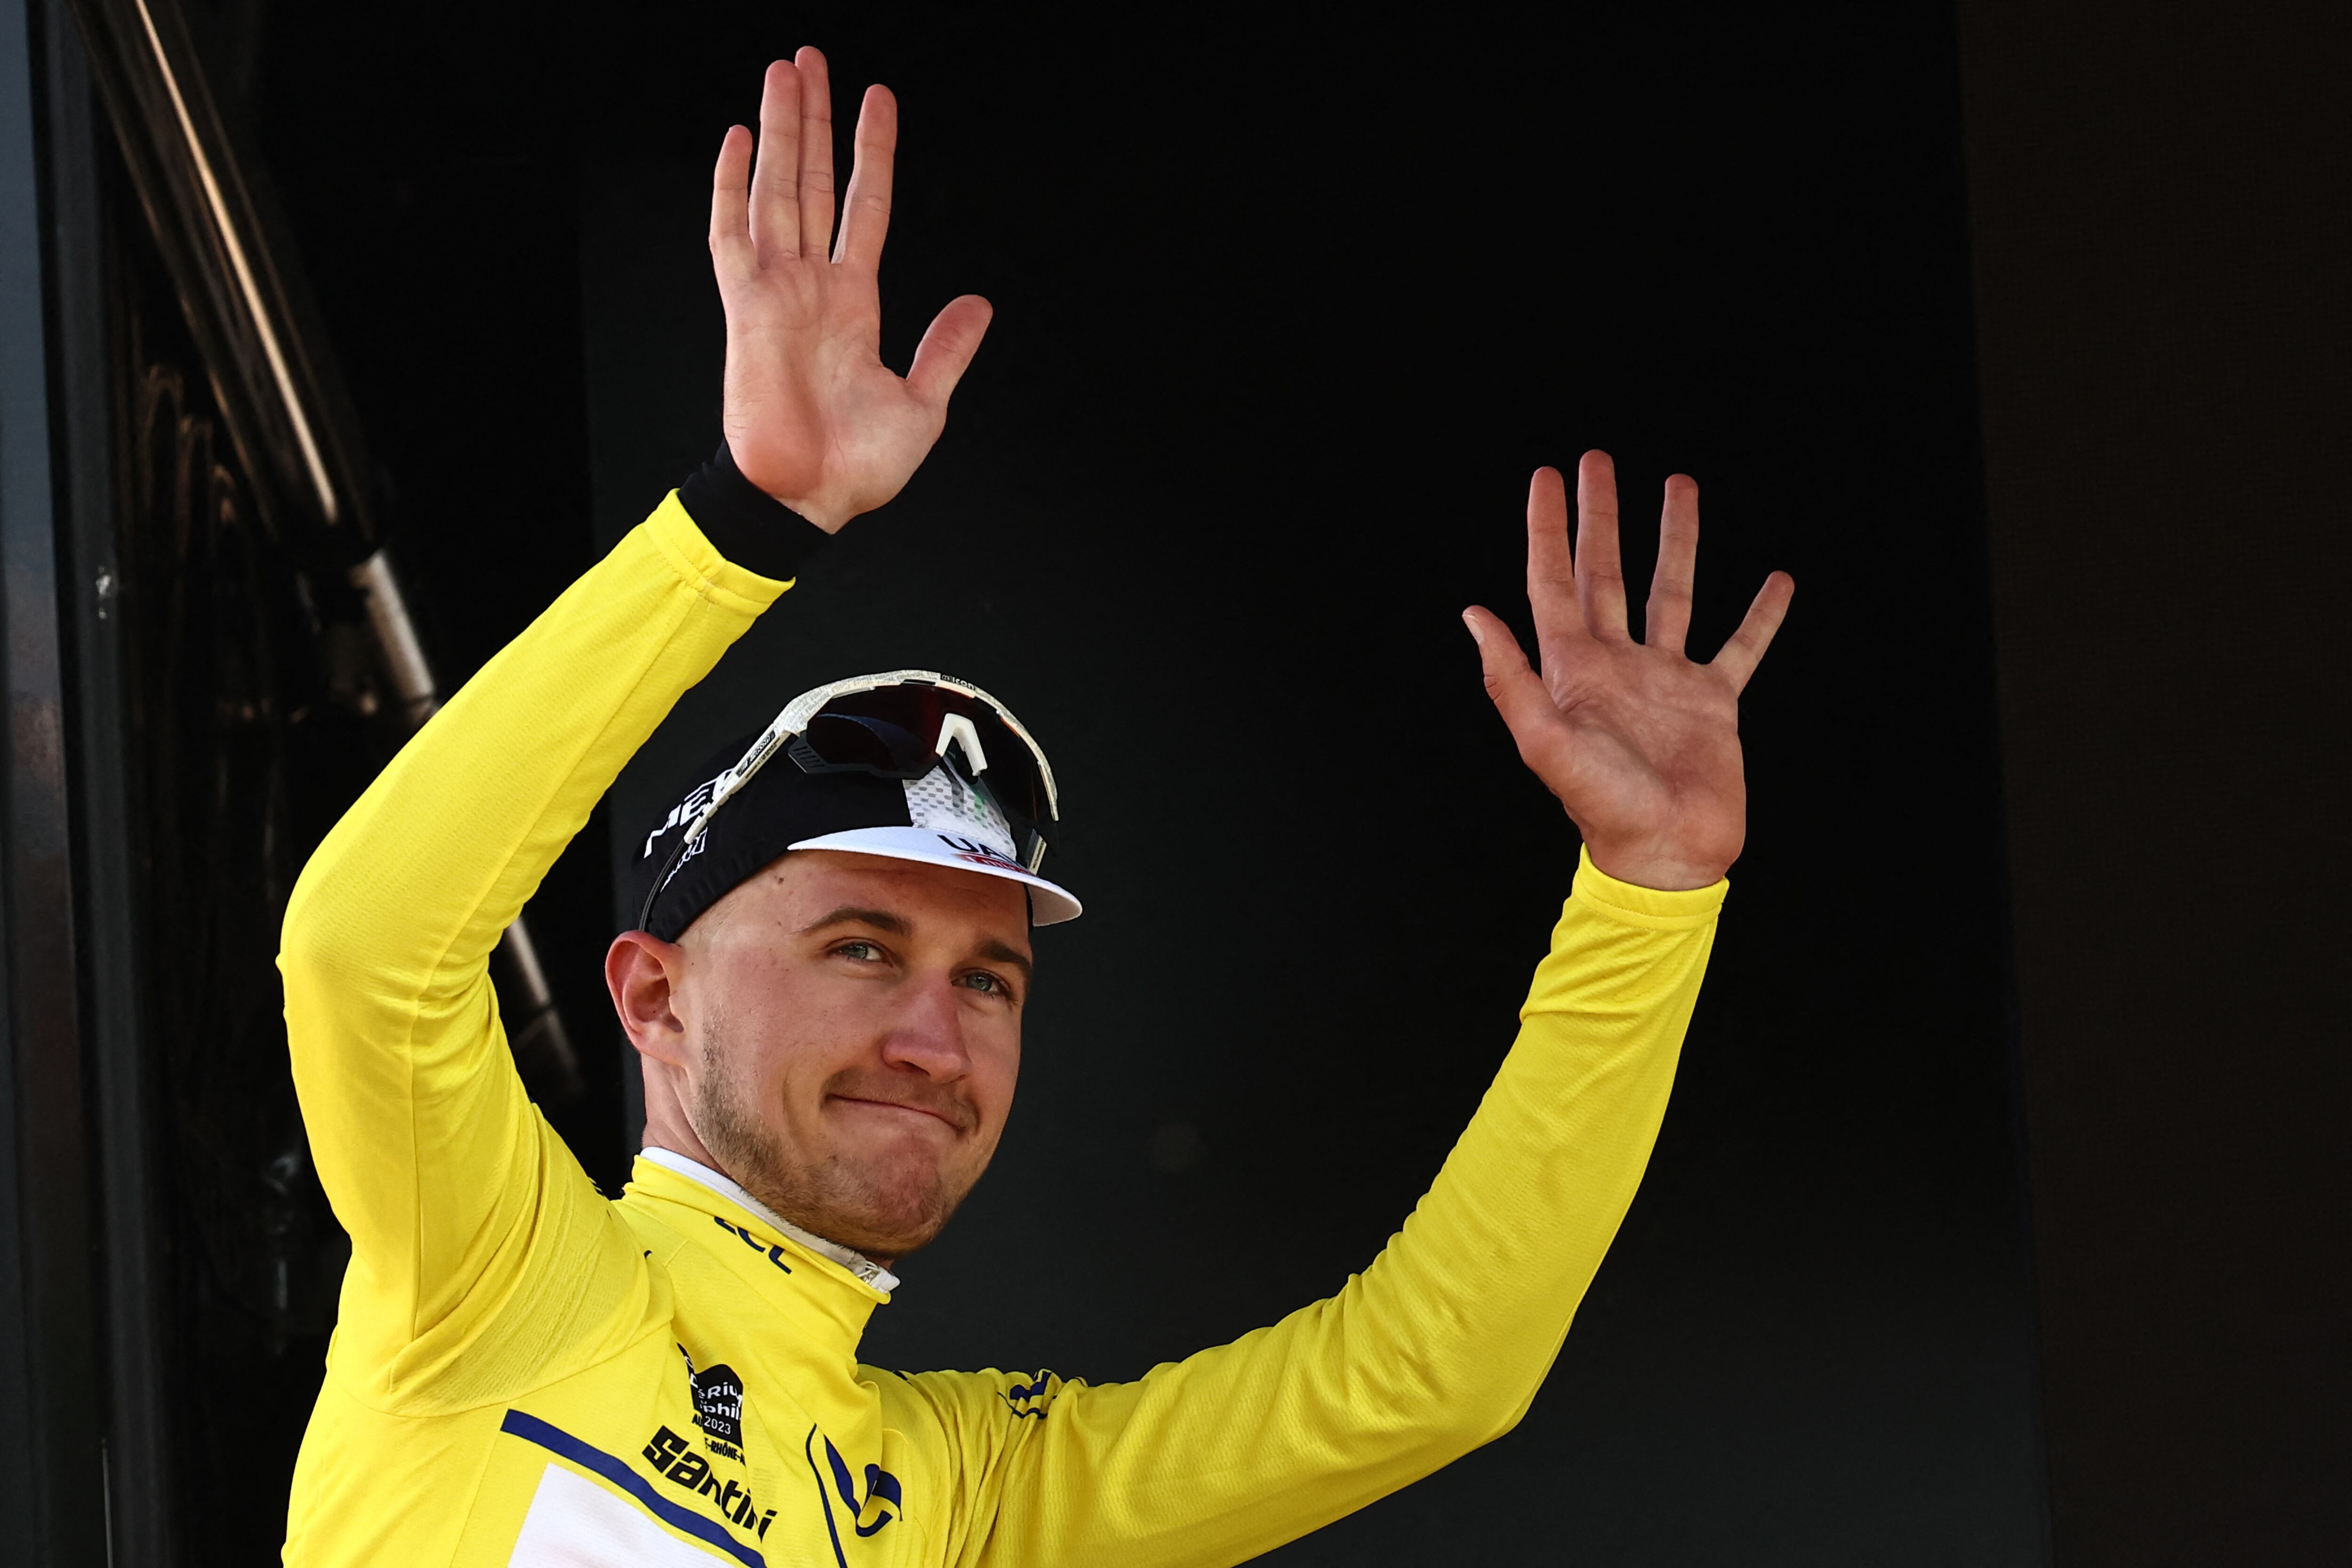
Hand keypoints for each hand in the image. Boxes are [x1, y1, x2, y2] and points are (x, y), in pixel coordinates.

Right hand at [709, 50, 992, 531]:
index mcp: (854, 301)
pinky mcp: (744, 308)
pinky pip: (731, 234)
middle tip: (812, 59)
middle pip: (815, 181)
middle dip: (815, 119)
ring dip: (782, 130)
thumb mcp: (923, 404)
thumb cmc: (855, 467)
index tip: (878, 101)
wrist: (808, 500)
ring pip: (777, 189)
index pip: (865, 206)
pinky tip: (739, 139)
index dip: (872, 153)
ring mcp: (776, 291)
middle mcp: (812, 285)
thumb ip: (945, 349)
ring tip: (784, 72)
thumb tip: (979, 305)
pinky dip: (732, 186)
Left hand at [1464, 453, 1793, 890]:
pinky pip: (1740, 647)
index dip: (1546, 529)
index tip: (1545, 478)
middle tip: (1595, 461)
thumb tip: (1473, 614)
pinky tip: (1777, 580)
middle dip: (1599, 517)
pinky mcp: (1712, 704)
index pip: (1552, 581)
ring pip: (1670, 593)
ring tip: (1680, 486)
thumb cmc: (1604, 809)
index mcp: (1573, 670)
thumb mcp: (1548, 744)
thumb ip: (1511, 681)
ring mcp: (1666, 681)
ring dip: (1674, 541)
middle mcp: (1617, 664)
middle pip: (1603, 573)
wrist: (1666, 857)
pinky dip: (1760, 615)